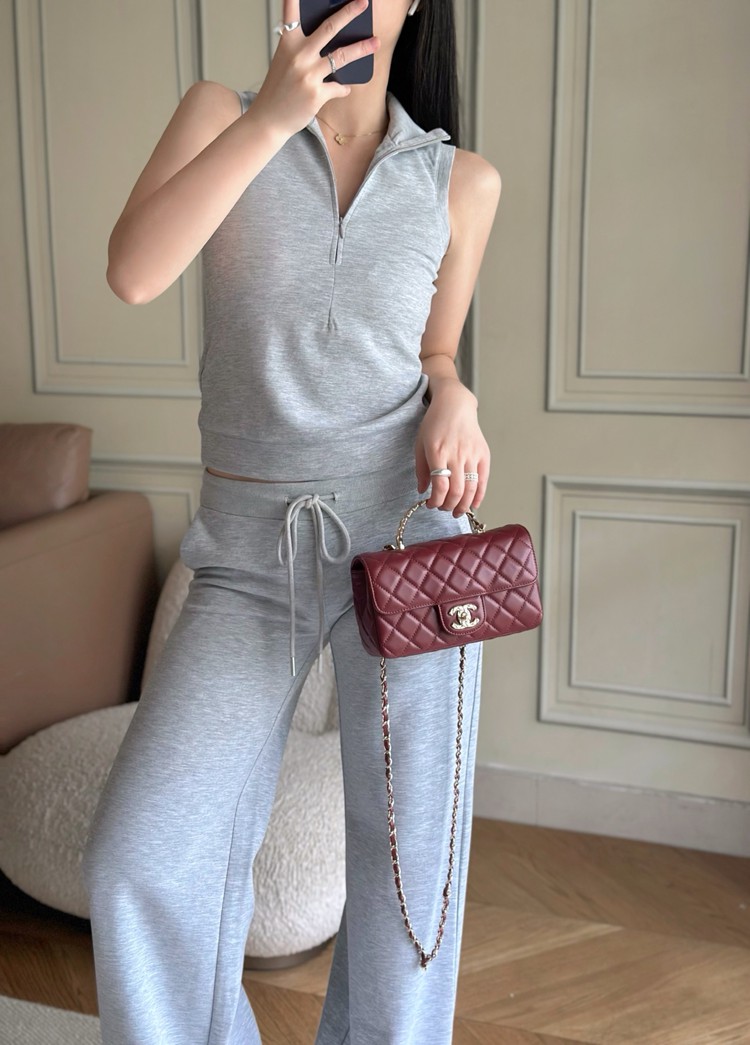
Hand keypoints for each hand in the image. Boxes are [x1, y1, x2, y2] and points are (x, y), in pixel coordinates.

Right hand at [251, 0, 379, 138]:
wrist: (268, 120)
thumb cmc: (278, 89)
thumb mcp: (285, 62)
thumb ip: (303, 49)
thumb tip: (330, 43)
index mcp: (288, 43)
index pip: (291, 12)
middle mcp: (298, 55)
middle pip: (329, 28)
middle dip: (349, 13)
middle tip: (363, 3)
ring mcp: (308, 75)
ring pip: (342, 56)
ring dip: (362, 48)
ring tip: (375, 42)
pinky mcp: (316, 94)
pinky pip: (339, 87)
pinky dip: (343, 88)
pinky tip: (344, 88)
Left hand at [414, 382, 489, 516]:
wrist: (455, 405)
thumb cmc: (435, 424)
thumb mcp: (420, 444)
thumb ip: (421, 469)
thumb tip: (423, 491)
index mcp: (437, 452)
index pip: (440, 486)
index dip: (435, 501)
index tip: (430, 504)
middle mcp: (456, 454)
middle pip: (456, 491)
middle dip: (448, 506)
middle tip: (443, 508)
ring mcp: (472, 454)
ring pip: (471, 488)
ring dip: (463, 505)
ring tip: (456, 511)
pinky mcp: (483, 454)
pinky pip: (483, 480)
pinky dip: (479, 496)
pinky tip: (473, 504)